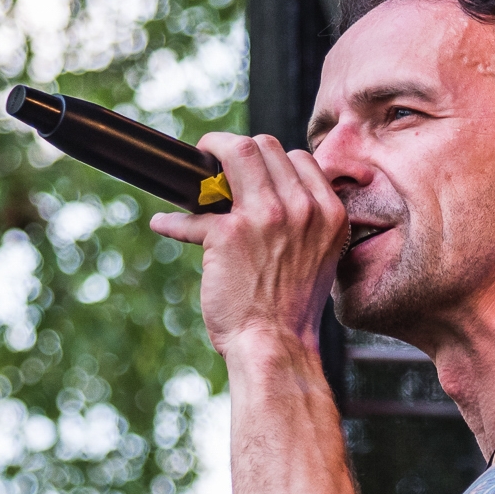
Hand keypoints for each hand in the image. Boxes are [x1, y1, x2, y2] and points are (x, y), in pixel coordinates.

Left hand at [148, 131, 344, 356]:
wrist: (278, 347)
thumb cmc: (292, 311)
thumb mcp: (320, 257)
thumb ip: (305, 222)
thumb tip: (271, 196)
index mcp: (330, 214)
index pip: (300, 158)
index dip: (271, 159)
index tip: (251, 170)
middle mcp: (304, 208)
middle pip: (268, 146)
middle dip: (239, 149)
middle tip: (218, 161)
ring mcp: (268, 216)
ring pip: (237, 150)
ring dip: (211, 151)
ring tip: (196, 169)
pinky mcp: (229, 232)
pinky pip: (193, 212)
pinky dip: (174, 221)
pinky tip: (165, 225)